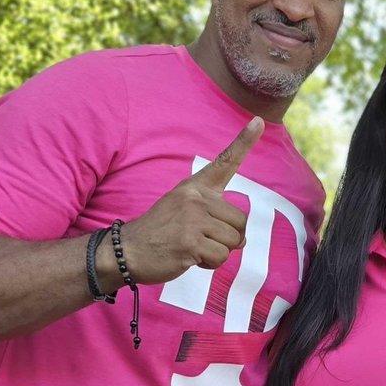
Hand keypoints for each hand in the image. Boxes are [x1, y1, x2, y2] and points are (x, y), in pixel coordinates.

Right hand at [117, 117, 263, 284]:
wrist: (127, 250)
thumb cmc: (160, 232)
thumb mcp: (183, 209)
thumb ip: (214, 217)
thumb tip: (243, 239)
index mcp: (195, 187)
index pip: (224, 162)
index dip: (244, 141)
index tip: (258, 122)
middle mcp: (195, 198)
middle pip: (240, 221)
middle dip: (228, 238)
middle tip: (201, 240)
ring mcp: (192, 219)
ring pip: (234, 241)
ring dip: (219, 252)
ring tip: (194, 247)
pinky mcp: (190, 242)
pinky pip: (221, 257)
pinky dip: (210, 263)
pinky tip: (191, 258)